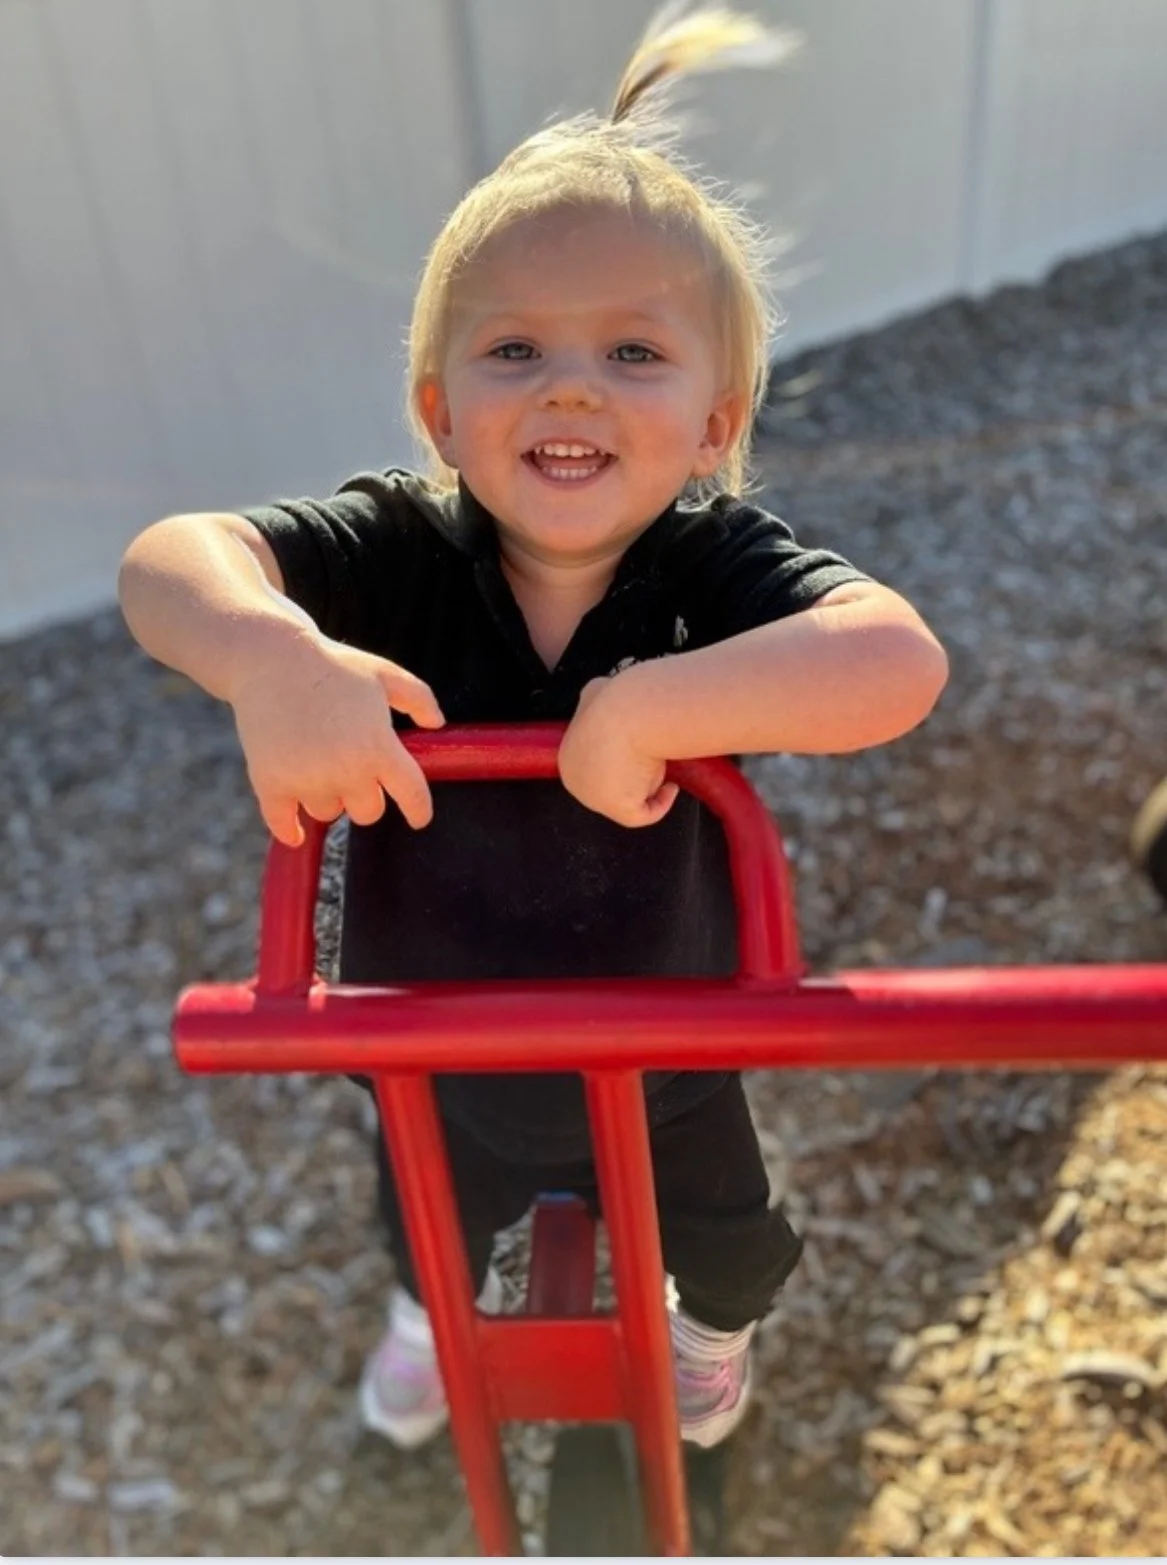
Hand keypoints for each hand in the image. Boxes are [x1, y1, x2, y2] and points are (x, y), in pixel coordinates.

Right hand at [229, 630, 444, 844]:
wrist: (271, 658)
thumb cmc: (333, 666)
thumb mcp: (384, 674)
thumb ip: (418, 698)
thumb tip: (437, 724)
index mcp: (379, 747)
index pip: (411, 795)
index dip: (419, 811)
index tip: (419, 819)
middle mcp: (347, 770)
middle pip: (368, 812)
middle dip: (366, 796)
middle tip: (352, 770)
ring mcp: (307, 780)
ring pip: (327, 813)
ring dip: (327, 797)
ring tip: (317, 766)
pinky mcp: (271, 783)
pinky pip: (284, 825)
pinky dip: (290, 830)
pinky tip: (295, 831)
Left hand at [557, 675, 678, 827]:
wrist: (631, 711)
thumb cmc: (616, 698)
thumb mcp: (595, 689)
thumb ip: (595, 698)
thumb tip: (601, 694)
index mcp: (568, 758)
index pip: (596, 765)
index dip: (621, 758)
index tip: (641, 747)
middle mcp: (576, 784)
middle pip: (611, 785)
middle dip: (632, 776)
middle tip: (656, 760)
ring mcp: (595, 800)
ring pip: (627, 799)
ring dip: (647, 787)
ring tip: (665, 769)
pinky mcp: (619, 811)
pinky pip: (643, 814)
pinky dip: (660, 804)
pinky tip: (672, 787)